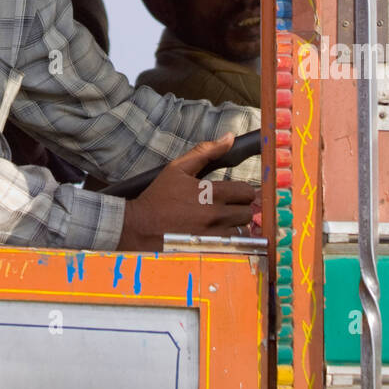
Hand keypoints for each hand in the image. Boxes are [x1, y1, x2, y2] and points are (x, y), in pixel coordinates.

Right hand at [117, 134, 256, 251]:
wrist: (140, 226)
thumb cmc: (159, 196)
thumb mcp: (178, 168)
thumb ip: (205, 152)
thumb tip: (230, 138)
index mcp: (210, 192)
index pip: (246, 191)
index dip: (241, 191)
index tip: (232, 193)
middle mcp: (215, 214)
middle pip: (248, 212)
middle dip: (239, 208)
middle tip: (226, 208)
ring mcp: (213, 235)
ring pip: (242, 231)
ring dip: (235, 226)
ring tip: (220, 223)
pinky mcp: (209, 250)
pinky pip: (233, 246)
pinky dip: (229, 241)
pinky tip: (216, 236)